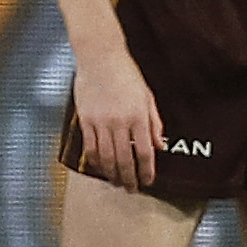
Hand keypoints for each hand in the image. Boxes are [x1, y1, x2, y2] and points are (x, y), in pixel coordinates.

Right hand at [70, 46, 162, 190]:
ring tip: (116, 182)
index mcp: (138, 117)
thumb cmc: (126, 74)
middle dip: (129, 177)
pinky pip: (90, 147)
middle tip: (132, 188)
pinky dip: (95, 161)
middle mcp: (119, 122)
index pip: (144, 152)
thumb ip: (154, 123)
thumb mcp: (148, 97)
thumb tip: (160, 146)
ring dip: (112, 173)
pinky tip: (100, 167)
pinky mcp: (85, 120)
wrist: (100, 58)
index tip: (148, 181)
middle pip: (125, 159)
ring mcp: (100, 122)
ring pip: (106, 157)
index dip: (147, 170)